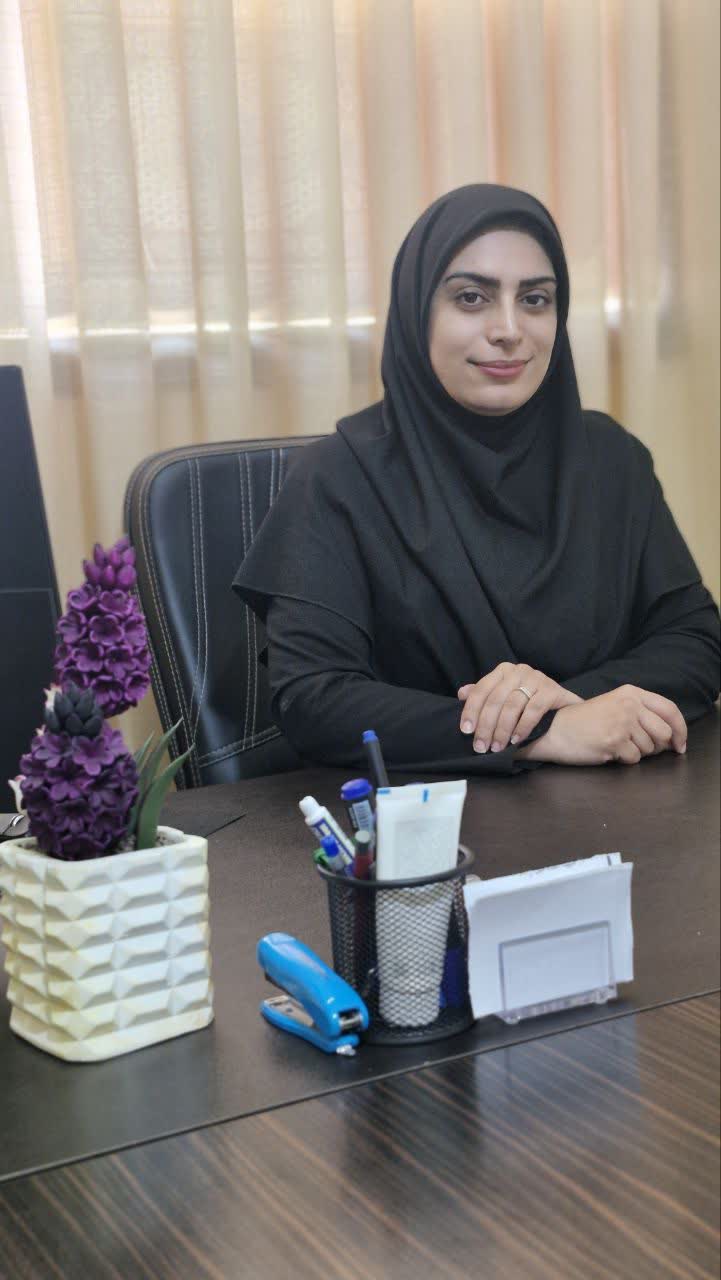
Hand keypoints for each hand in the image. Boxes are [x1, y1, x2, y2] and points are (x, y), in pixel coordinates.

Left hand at [457, 662, 582, 753]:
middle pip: (496, 700)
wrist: (564, 708)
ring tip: (497, 747)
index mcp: (504, 671)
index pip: (481, 689)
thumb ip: (484, 695)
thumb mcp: (504, 697)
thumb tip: (461, 693)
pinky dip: (522, 727)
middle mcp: (519, 671)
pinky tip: (516, 740)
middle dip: (486, 726)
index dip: (471, 710)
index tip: (466, 730)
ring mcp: (537, 678)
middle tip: (481, 746)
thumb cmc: (529, 703)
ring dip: (502, 730)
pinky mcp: (552, 690)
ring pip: (512, 706)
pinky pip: (533, 710)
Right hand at [516, 685, 687, 765]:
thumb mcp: (614, 705)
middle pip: (663, 733)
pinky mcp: (614, 741)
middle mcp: (629, 704)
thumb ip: (641, 713)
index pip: (670, 710)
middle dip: (656, 747)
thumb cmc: (583, 721)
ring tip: (616, 745)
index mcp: (631, 693)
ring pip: (649, 749)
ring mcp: (622, 722)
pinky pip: (634, 759)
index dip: (681, 730)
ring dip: (636, 753)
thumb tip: (670, 737)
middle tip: (638, 748)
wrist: (553, 729)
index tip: (680, 744)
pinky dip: (624, 760)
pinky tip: (608, 751)